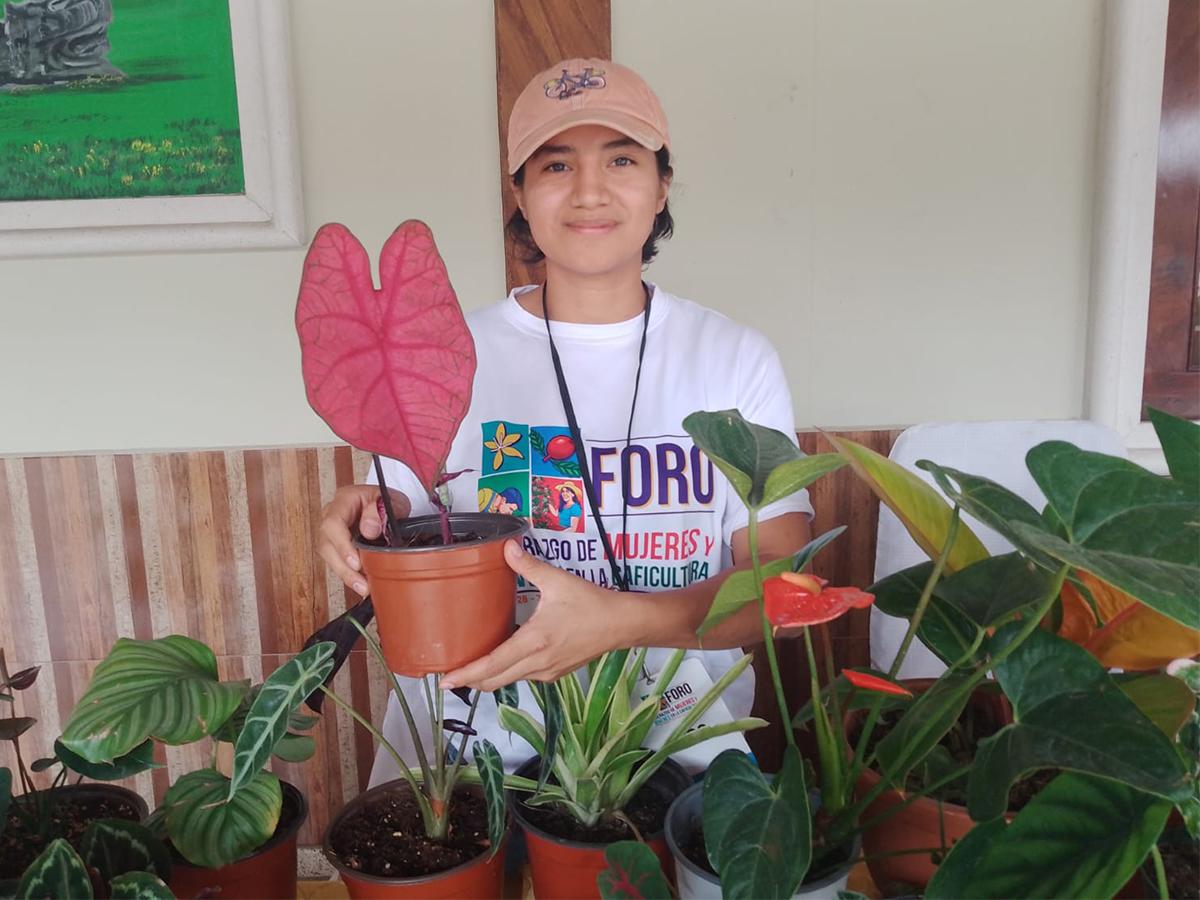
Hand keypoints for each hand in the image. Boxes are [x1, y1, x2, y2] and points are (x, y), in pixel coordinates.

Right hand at [316, 484, 410, 595]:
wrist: (385, 506)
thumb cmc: (386, 501)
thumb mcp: (392, 500)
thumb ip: (381, 511)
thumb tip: (369, 530)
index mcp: (344, 500)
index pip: (333, 523)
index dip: (342, 545)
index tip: (356, 561)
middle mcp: (332, 516)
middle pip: (326, 544)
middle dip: (342, 567)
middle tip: (360, 582)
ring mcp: (332, 532)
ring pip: (329, 557)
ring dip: (345, 575)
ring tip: (363, 587)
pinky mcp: (337, 546)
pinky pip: (337, 562)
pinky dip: (349, 575)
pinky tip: (361, 585)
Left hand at [441, 540, 636, 689]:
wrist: (622, 624)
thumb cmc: (591, 604)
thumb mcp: (557, 581)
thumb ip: (528, 565)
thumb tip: (506, 547)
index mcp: (533, 641)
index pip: (492, 665)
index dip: (466, 674)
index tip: (444, 680)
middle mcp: (537, 663)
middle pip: (495, 681)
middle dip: (470, 681)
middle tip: (448, 676)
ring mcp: (547, 671)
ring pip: (509, 681)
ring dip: (488, 678)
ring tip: (470, 668)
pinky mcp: (556, 672)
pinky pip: (524, 677)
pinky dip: (507, 673)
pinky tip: (502, 660)